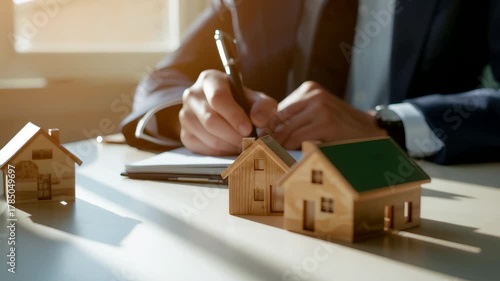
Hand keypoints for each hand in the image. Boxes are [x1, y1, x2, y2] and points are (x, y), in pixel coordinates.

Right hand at [179, 70, 276, 154]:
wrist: (228, 111)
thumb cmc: (242, 103)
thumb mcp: (256, 99)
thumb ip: (263, 106)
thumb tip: (258, 120)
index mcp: (209, 79)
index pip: (218, 98)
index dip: (234, 116)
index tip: (248, 129)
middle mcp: (192, 95)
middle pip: (210, 120)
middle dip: (233, 135)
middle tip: (248, 142)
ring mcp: (185, 114)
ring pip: (206, 135)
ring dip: (228, 145)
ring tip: (242, 145)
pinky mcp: (184, 133)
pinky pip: (200, 147)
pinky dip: (218, 152)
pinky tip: (229, 147)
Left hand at [262, 81, 386, 148]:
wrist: (371, 133)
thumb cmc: (341, 128)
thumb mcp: (318, 114)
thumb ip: (296, 118)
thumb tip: (264, 130)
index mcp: (310, 90)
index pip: (278, 109)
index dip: (268, 127)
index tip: (261, 141)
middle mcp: (314, 95)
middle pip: (279, 119)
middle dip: (270, 137)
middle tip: (262, 151)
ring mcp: (320, 107)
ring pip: (286, 131)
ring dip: (278, 146)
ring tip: (273, 156)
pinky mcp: (326, 123)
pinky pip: (297, 139)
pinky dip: (290, 149)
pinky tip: (289, 156)